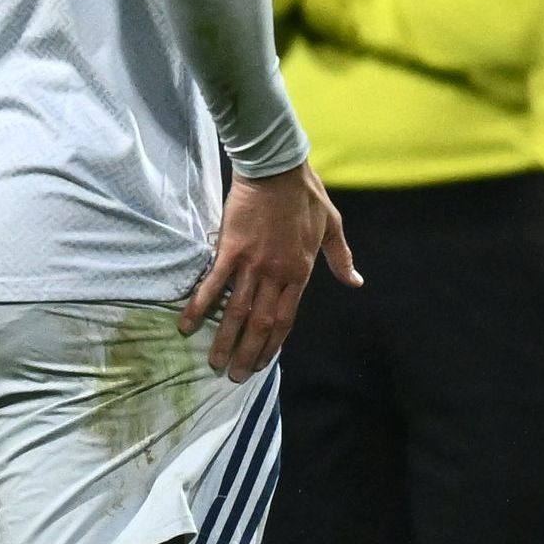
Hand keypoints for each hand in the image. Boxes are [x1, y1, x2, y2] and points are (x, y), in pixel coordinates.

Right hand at [183, 161, 358, 379]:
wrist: (277, 168)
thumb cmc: (306, 195)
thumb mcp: (333, 227)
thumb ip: (341, 258)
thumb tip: (357, 282)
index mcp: (300, 272)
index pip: (286, 318)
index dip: (272, 345)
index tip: (261, 364)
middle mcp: (277, 274)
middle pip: (261, 323)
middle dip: (248, 352)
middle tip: (234, 375)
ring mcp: (252, 264)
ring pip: (238, 311)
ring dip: (225, 340)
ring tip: (214, 362)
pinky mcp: (230, 250)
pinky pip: (213, 284)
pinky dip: (200, 307)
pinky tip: (187, 325)